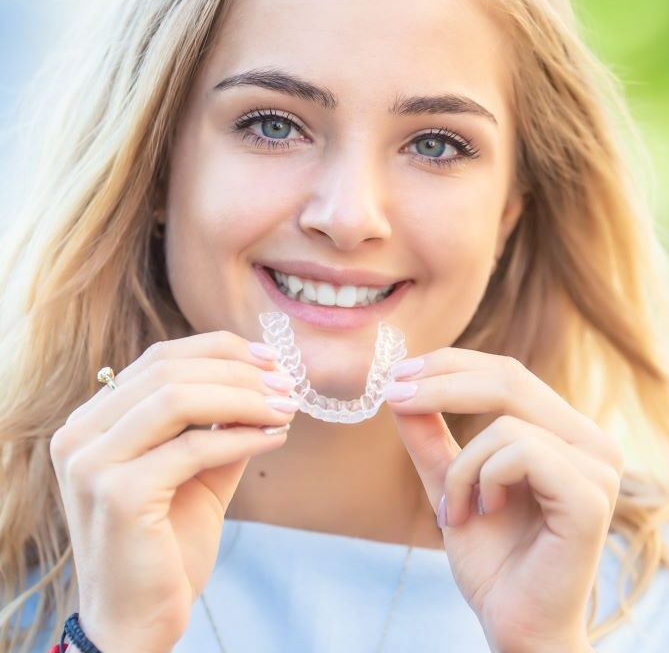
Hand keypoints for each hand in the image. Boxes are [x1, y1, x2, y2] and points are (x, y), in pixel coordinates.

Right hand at [50, 331, 298, 652]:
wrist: (139, 619)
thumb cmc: (168, 543)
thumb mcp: (198, 469)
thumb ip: (220, 423)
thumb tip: (268, 380)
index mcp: (93, 420)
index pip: (160, 358)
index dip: (221, 349)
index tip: (271, 358)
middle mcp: (80, 434)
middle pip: (170, 370)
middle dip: (240, 372)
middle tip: (288, 384)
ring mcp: (92, 463)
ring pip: (179, 399)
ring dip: (245, 398)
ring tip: (287, 408)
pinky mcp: (118, 495)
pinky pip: (194, 447)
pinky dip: (242, 436)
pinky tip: (276, 438)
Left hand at [385, 348, 622, 652]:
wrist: (516, 625)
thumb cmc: (493, 560)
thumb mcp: (450, 483)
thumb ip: (430, 438)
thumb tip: (400, 387)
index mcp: (565, 432)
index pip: (507, 373)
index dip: (452, 364)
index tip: (399, 373)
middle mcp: (590, 441)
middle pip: (509, 379)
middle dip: (442, 383)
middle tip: (395, 396)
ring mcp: (598, 468)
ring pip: (506, 422)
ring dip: (461, 467)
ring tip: (455, 510)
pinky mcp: (591, 496)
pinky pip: (520, 452)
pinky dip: (483, 479)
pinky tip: (484, 512)